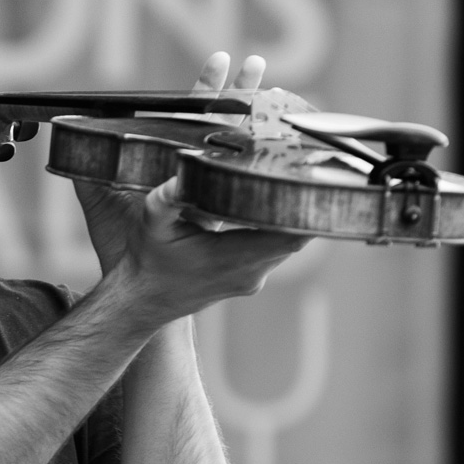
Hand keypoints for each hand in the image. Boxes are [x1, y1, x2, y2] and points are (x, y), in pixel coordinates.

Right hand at [75, 50, 305, 321]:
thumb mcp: (152, 221)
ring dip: (295, 209)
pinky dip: (280, 221)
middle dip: (308, 197)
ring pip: (290, 239)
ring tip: (303, 174)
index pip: (291, 231)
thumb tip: (185, 171)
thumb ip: (168, 197)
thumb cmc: (146, 260)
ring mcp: (253, 277)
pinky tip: (278, 198)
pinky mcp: (250, 277)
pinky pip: (277, 245)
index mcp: (234, 258)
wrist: (142, 300)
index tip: (321, 175)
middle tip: (316, 163)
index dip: (310, 204)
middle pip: (299, 232)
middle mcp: (251, 271)